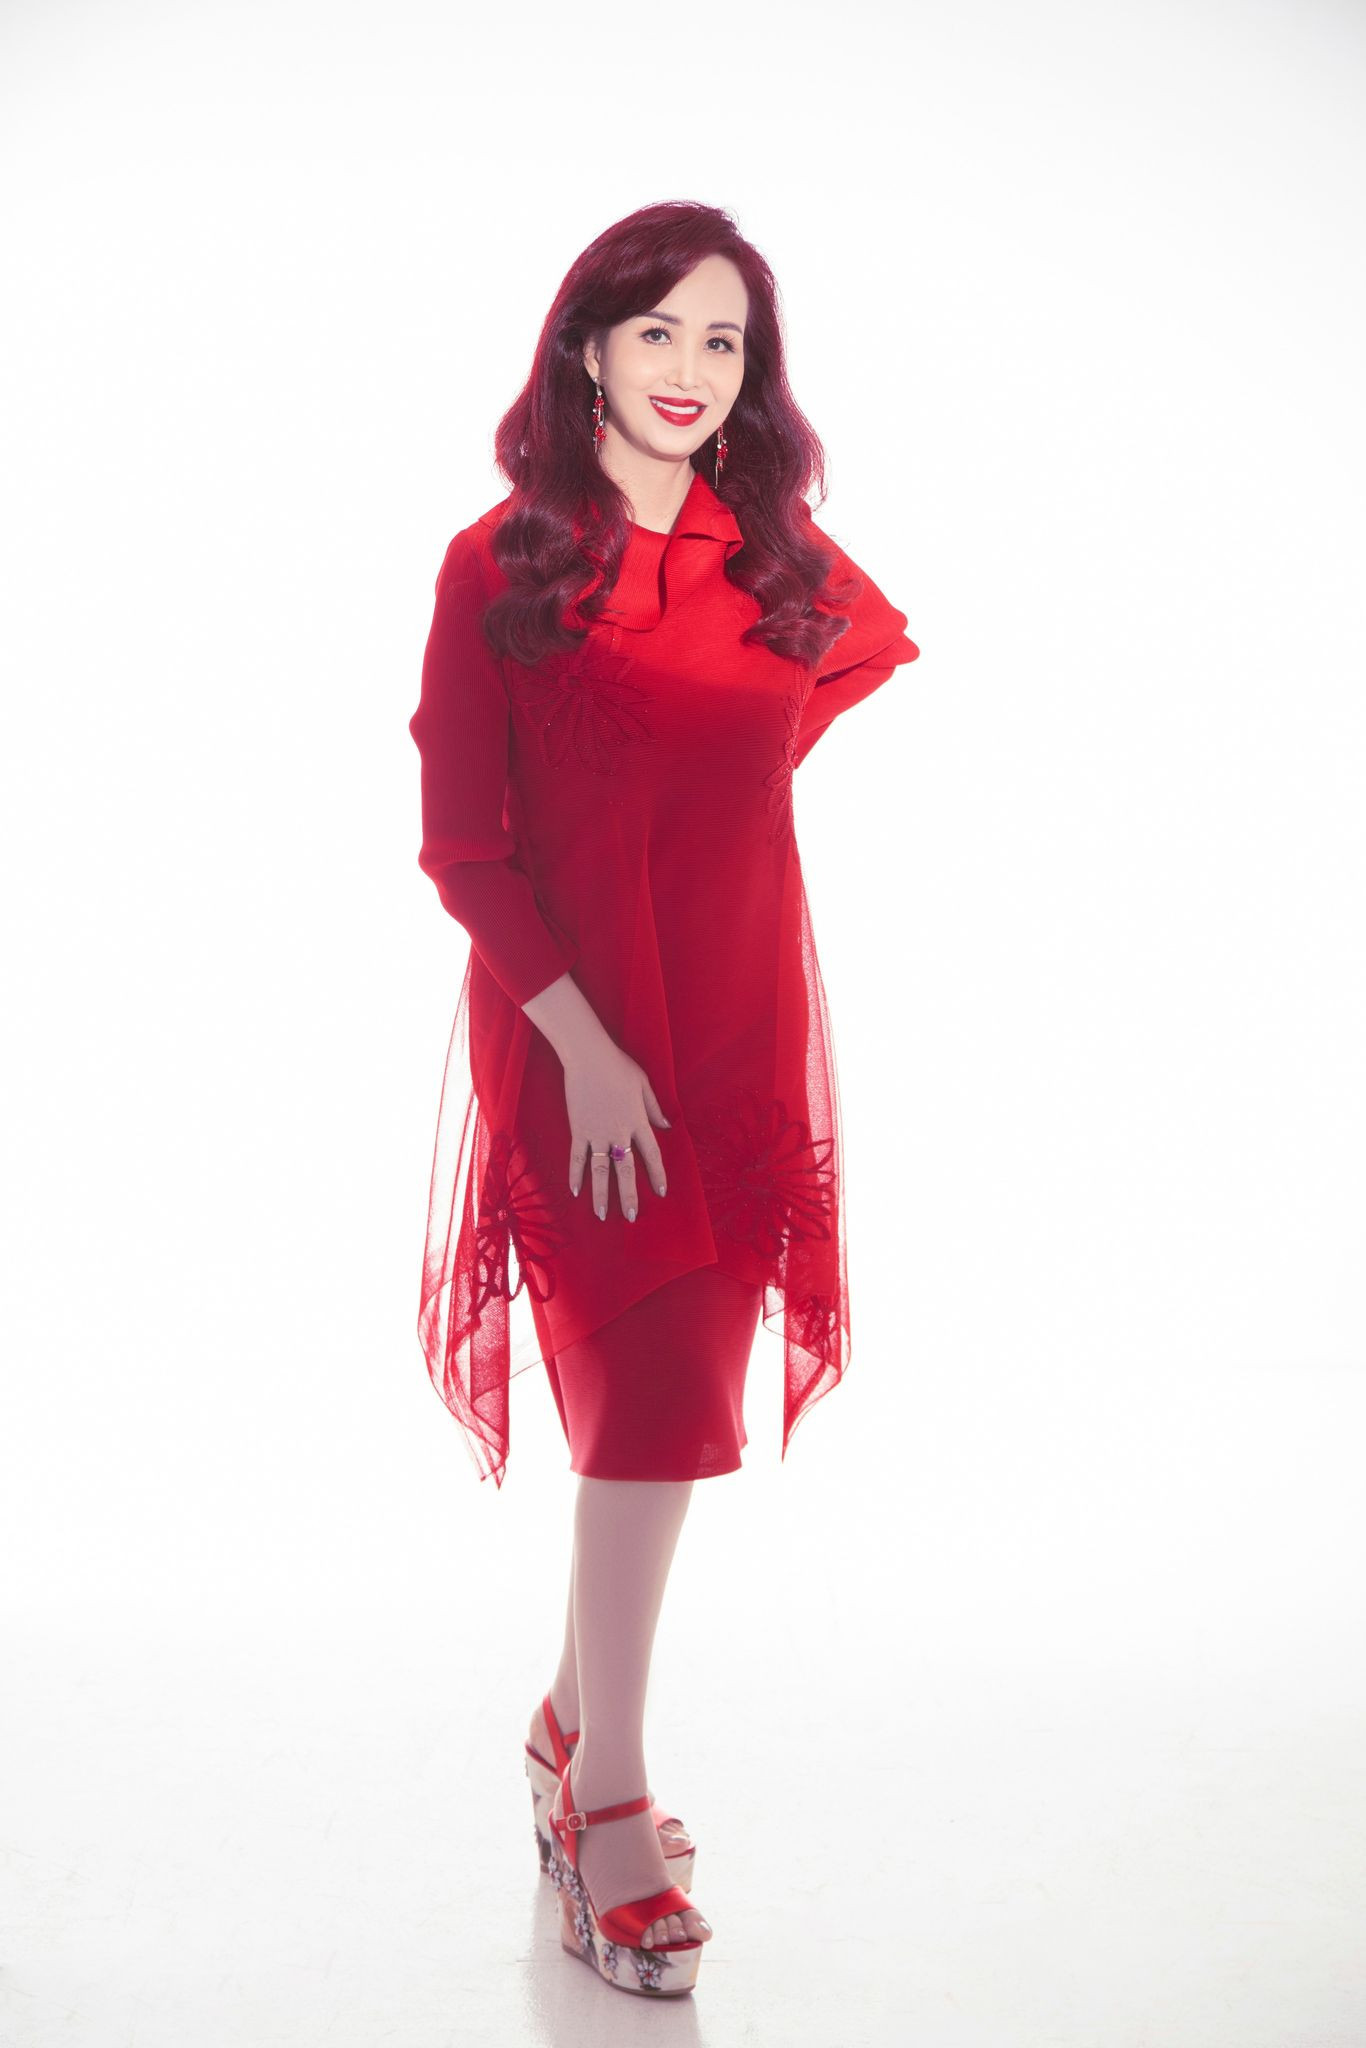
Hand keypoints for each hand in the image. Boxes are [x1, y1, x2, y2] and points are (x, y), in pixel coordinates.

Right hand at [563, 1039, 670, 1222]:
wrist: (589, 1056)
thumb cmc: (618, 1066)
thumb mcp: (644, 1084)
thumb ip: (654, 1108)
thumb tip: (665, 1126)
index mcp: (638, 1121)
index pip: (652, 1155)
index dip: (657, 1174)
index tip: (661, 1192)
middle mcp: (619, 1132)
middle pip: (626, 1170)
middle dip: (629, 1195)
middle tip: (630, 1216)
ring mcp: (597, 1133)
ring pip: (601, 1171)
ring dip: (601, 1194)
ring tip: (602, 1215)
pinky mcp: (578, 1130)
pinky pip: (578, 1157)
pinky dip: (576, 1175)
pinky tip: (576, 1192)